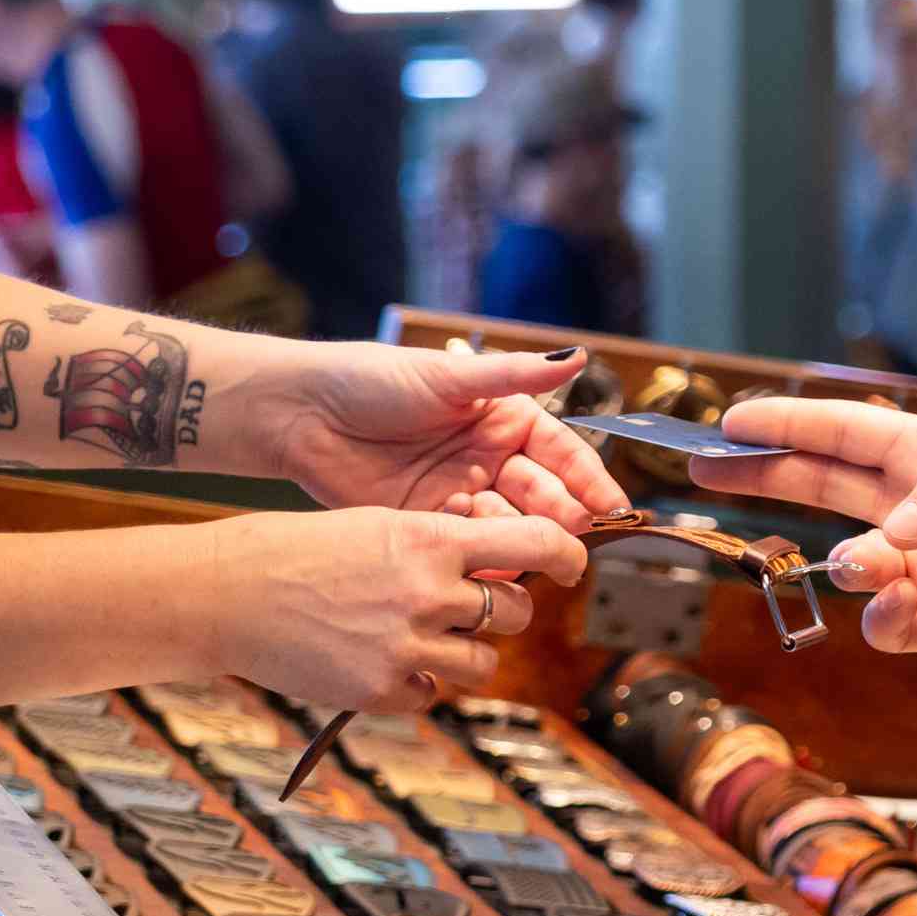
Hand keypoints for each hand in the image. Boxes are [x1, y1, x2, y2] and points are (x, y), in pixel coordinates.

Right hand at [209, 505, 588, 713]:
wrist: (225, 592)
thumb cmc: (300, 551)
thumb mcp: (380, 527)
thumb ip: (442, 548)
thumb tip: (501, 568)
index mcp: (432, 540)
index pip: (536, 544)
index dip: (569, 556)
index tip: (575, 565)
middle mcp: (428, 592)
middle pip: (516, 612)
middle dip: (501, 610)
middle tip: (466, 606)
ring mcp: (406, 646)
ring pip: (483, 662)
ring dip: (464, 653)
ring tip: (419, 636)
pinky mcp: (380, 690)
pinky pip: (432, 695)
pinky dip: (417, 683)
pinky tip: (380, 659)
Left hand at [248, 343, 618, 528]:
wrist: (301, 414)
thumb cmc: (372, 380)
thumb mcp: (448, 376)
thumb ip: (514, 375)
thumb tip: (579, 357)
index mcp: (503, 419)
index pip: (562, 453)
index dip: (590, 479)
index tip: (615, 508)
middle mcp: (489, 459)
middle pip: (543, 493)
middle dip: (561, 513)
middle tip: (575, 532)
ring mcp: (460, 492)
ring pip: (509, 523)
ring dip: (523, 535)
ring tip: (530, 545)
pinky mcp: (427, 523)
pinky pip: (467, 544)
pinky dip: (482, 553)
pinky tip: (489, 558)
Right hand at [706, 398, 916, 666]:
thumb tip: (892, 533)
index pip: (848, 432)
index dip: (790, 424)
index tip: (731, 419)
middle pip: (825, 488)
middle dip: (767, 477)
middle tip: (706, 469)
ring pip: (852, 563)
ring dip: (846, 563)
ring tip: (868, 564)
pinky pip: (888, 623)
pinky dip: (879, 618)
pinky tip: (899, 607)